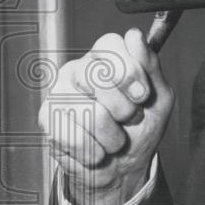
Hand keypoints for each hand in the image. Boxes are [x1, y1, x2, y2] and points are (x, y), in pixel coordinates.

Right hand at [38, 29, 174, 204]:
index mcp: (107, 58)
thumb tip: (135, 37)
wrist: (123, 167)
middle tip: (129, 119)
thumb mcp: (158, 98)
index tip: (142, 95)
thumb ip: (150, 66)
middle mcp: (79, 68)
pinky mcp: (46, 119)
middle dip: (124, 109)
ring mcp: (59, 93)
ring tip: (114, 139)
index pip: (109, 44)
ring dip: (112, 137)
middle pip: (97, 77)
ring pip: (90, 113)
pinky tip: (96, 149)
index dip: (128, 71)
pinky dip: (94, 151)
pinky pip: (73, 137)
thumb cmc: (140, 128)